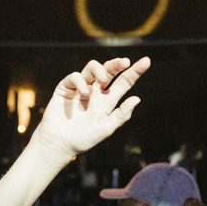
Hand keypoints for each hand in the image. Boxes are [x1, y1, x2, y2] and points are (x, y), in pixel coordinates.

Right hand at [32, 57, 150, 159]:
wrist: (59, 144)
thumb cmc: (83, 139)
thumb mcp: (106, 128)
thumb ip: (121, 114)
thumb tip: (137, 98)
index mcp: (108, 101)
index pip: (124, 82)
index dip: (135, 72)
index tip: (147, 61)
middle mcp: (95, 92)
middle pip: (109, 71)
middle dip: (117, 64)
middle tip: (124, 62)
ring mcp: (80, 89)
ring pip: (92, 68)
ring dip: (100, 70)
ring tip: (102, 79)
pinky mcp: (65, 88)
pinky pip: (75, 77)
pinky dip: (80, 81)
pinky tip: (84, 92)